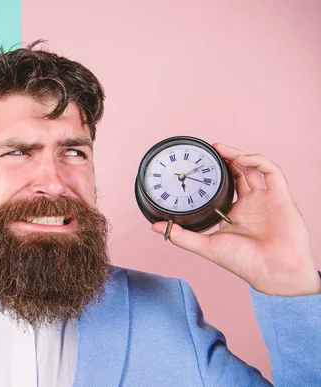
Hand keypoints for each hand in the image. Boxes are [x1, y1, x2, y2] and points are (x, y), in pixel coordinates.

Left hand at [152, 143, 319, 295]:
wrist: (272, 271)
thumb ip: (181, 235)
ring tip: (220, 149)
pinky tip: (241, 159)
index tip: (198, 163)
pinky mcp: (281, 196)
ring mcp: (267, 198)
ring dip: (238, 155)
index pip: (225, 184)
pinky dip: (257, 161)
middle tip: (210, 149)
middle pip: (240, 171)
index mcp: (236, 211)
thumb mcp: (206, 246)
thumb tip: (155, 227)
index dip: (215, 171)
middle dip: (226, 158)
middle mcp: (252, 202)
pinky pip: (271, 171)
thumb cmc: (244, 263)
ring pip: (254, 167)